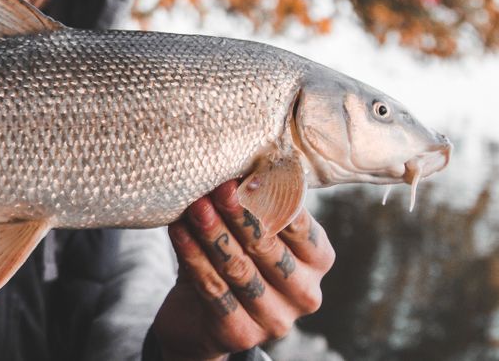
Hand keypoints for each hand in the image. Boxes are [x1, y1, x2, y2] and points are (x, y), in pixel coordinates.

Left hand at [152, 180, 334, 360]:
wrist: (201, 315)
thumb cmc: (234, 256)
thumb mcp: (250, 229)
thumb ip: (253, 203)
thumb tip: (235, 164)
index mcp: (319, 259)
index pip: (299, 225)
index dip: (272, 199)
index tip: (246, 176)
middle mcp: (305, 293)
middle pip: (268, 248)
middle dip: (240, 215)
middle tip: (217, 188)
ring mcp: (276, 319)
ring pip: (240, 270)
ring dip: (214, 235)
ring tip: (194, 208)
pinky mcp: (242, 335)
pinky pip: (214, 291)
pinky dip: (194, 258)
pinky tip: (179, 233)